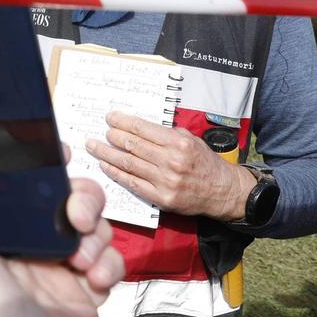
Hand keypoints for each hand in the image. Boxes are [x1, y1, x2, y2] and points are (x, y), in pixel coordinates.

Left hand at [0, 132, 123, 316]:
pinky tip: (95, 280)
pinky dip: (108, 261)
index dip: (18, 161)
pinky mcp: (80, 292)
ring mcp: (46, 271)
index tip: (41, 152)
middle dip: (71, 193)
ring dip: (92, 227)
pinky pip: (103, 254)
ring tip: (82, 255)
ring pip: (80, 219)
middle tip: (73, 214)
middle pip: (46, 192)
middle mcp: (6, 250)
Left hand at [86, 112, 254, 220]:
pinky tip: (105, 166)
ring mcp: (165, 181)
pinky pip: (132, 183)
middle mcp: (171, 162)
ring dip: (107, 154)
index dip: (123, 122)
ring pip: (128, 164)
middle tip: (102, 131)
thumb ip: (167, 134)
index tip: (110, 117)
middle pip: (133, 145)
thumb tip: (139, 126)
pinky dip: (116, 173)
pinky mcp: (161, 198)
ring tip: (93, 146)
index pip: (143, 129)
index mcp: (179, 144)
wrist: (222, 191)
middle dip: (113, 136)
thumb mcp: (191, 140)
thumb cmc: (204, 163)